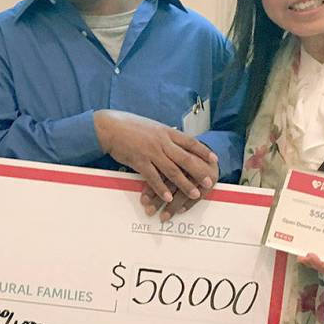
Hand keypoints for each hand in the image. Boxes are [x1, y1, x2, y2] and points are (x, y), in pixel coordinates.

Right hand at [94, 110, 217, 202]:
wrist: (109, 126)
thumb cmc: (129, 125)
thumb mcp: (152, 126)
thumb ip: (164, 135)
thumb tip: (175, 138)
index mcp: (166, 132)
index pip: (190, 142)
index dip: (203, 151)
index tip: (214, 159)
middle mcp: (161, 142)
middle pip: (185, 159)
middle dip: (199, 172)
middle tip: (209, 182)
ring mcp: (151, 152)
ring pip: (172, 170)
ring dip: (184, 184)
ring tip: (194, 194)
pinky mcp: (139, 161)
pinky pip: (153, 177)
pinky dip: (161, 188)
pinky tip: (168, 197)